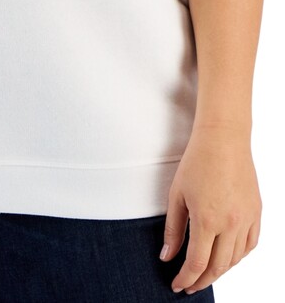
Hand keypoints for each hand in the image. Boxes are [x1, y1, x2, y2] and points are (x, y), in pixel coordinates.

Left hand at [160, 124, 260, 293]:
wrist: (224, 139)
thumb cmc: (197, 162)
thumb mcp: (176, 195)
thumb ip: (173, 229)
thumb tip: (167, 256)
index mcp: (208, 219)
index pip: (197, 263)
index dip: (186, 278)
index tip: (177, 285)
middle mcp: (231, 224)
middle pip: (218, 267)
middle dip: (201, 281)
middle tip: (189, 286)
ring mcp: (247, 219)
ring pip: (235, 259)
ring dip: (219, 271)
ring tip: (204, 273)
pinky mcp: (257, 213)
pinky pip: (250, 245)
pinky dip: (238, 256)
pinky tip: (226, 257)